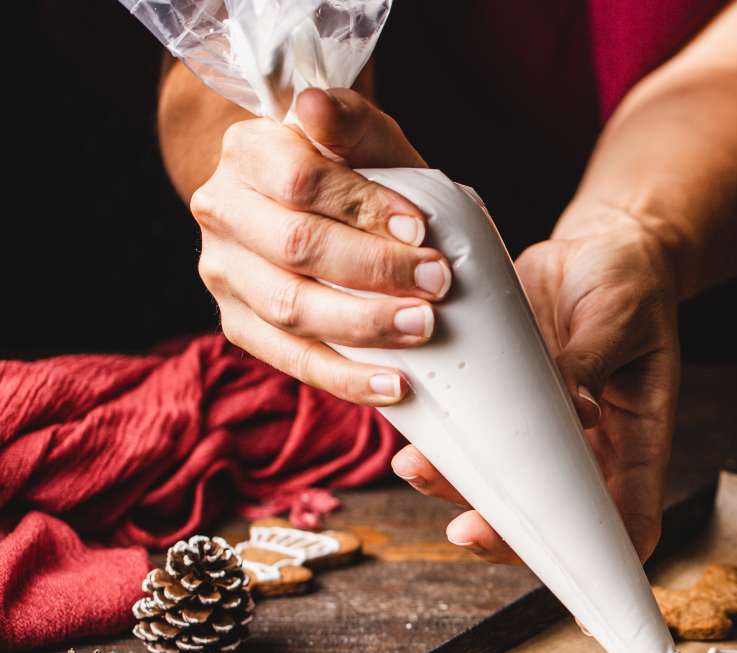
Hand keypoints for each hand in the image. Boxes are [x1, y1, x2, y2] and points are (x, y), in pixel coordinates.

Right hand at [189, 88, 445, 404]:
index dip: (364, 207)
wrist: (335, 217)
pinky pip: (291, 360)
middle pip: (296, 247)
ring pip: (290, 308)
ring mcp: (224, 272)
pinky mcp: (239, 324)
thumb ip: (351, 122)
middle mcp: (221, 210)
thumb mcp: (368, 140)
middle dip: (375, 269)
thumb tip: (313, 106)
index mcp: (248, 152)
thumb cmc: (361, 176)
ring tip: (423, 327)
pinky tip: (394, 385)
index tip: (422, 230)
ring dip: (364, 324)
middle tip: (439, 283)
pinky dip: (346, 377)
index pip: (300, 181)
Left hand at [391, 206, 680, 564]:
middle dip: (505, 533)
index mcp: (635, 440)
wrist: (598, 247)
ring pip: (499, 482)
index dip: (607, 561)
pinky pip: (471, 433)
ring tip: (417, 468)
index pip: (632, 521)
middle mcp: (586, 447)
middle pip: (550, 518)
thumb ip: (592, 361)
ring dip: (456, 487)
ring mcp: (540, 429)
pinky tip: (409, 430)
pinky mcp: (502, 399)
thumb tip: (577, 410)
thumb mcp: (621, 318)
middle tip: (465, 529)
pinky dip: (439, 440)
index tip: (572, 575)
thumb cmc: (631, 283)